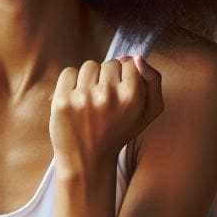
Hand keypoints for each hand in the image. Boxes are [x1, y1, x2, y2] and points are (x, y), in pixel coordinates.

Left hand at [49, 55, 162, 177]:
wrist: (87, 159)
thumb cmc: (118, 132)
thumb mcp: (147, 113)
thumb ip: (153, 82)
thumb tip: (137, 57)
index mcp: (132, 97)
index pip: (129, 63)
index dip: (125, 77)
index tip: (120, 94)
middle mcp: (108, 95)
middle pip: (109, 63)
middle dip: (107, 78)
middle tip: (104, 102)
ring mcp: (83, 97)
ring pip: (89, 66)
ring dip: (89, 80)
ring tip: (90, 102)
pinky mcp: (62, 100)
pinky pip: (69, 72)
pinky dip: (71, 83)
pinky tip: (75, 100)